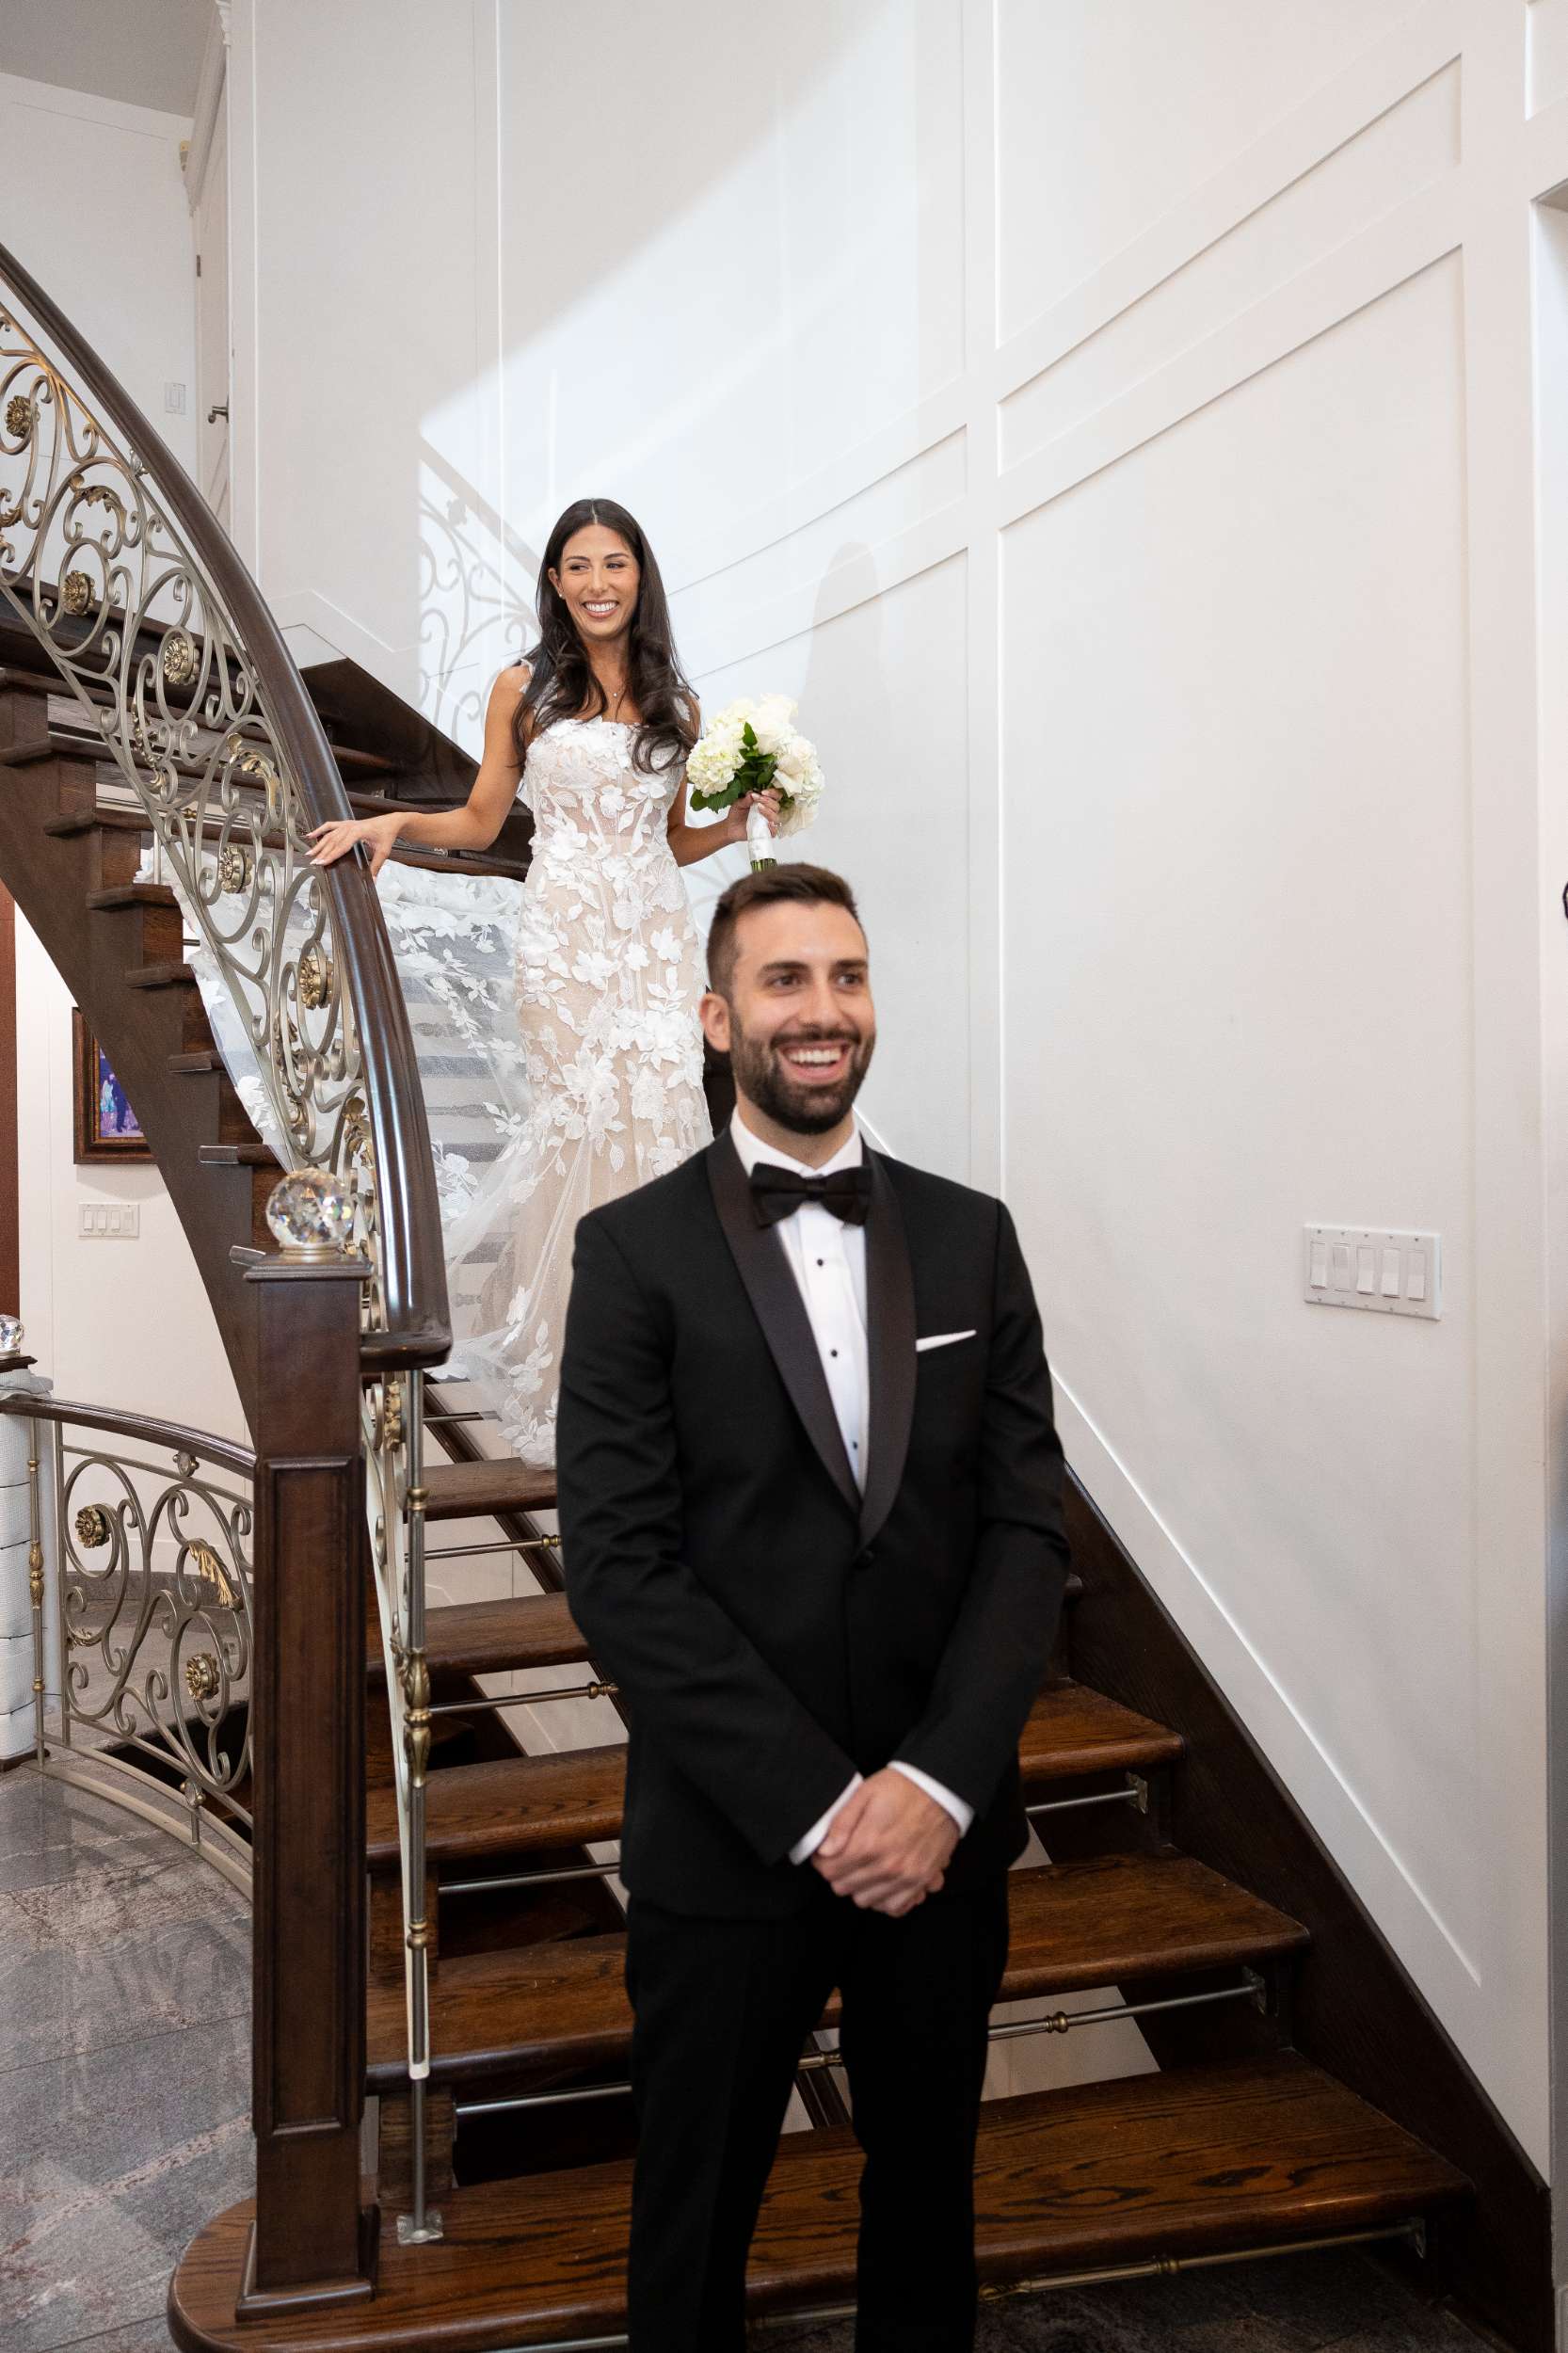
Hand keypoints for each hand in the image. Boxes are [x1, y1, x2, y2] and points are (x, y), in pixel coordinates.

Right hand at [306, 813, 401, 876]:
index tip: (322, 862)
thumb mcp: (383, 852)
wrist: (390, 822)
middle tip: (313, 862)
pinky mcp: (346, 823)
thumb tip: (373, 880)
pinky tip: (311, 835)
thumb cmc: (387, 835)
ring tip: (309, 853)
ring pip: (329, 835)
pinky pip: (330, 826)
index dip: (331, 855)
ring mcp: (347, 824)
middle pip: (333, 841)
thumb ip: (376, 866)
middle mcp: (350, 826)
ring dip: (319, 844)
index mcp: (358, 832)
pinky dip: (320, 830)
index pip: (342, 846)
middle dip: (322, 852)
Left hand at [724, 786, 781, 847]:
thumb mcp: (739, 804)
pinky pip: (774, 831)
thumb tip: (751, 793)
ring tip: (759, 807)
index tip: (763, 792)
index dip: (772, 793)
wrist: (730, 827)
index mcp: (765, 802)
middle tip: (757, 799)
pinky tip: (768, 823)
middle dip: (768, 801)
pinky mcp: (766, 832)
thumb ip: (746, 799)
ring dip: (769, 811)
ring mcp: (768, 822)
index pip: (776, 796)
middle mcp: (769, 812)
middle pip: (776, 806)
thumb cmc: (736, 814)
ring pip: (776, 817)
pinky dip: (773, 827)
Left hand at [811, 1768, 958, 1916]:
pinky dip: (885, 1899)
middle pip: (844, 1888)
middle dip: (839, 1873)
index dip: (822, 1861)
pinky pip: (895, 1907)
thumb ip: (842, 1823)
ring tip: (864, 1868)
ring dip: (860, 1887)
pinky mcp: (921, 1881)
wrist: (940, 1790)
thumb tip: (825, 1850)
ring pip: (866, 1901)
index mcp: (869, 1843)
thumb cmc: (902, 1788)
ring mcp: (906, 1876)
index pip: (829, 1871)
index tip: (826, 1852)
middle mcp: (887, 1865)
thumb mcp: (865, 1793)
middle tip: (845, 1857)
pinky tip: (882, 1883)